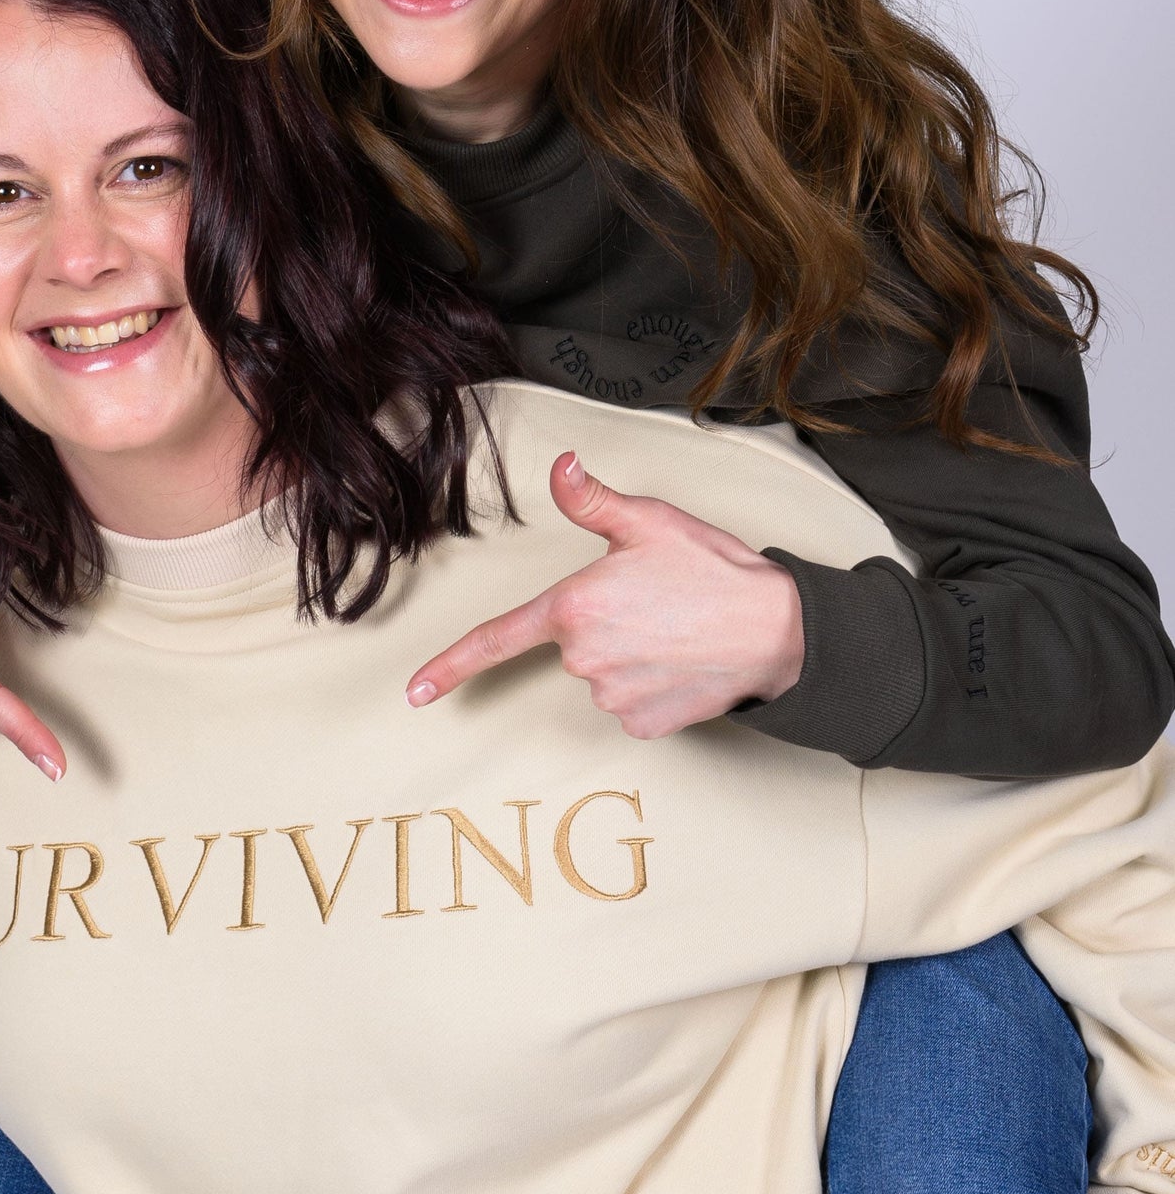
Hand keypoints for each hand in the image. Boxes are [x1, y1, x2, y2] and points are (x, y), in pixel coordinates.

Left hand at [406, 452, 804, 738]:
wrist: (778, 631)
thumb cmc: (715, 571)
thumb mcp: (650, 522)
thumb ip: (592, 500)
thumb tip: (560, 468)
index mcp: (575, 605)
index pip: (497, 638)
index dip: (450, 666)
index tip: (415, 693)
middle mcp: (585, 657)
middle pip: (575, 642)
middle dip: (606, 624)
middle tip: (658, 603)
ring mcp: (613, 696)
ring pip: (604, 674)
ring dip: (631, 655)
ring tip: (678, 630)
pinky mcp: (643, 725)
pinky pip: (632, 703)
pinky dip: (653, 686)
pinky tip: (683, 664)